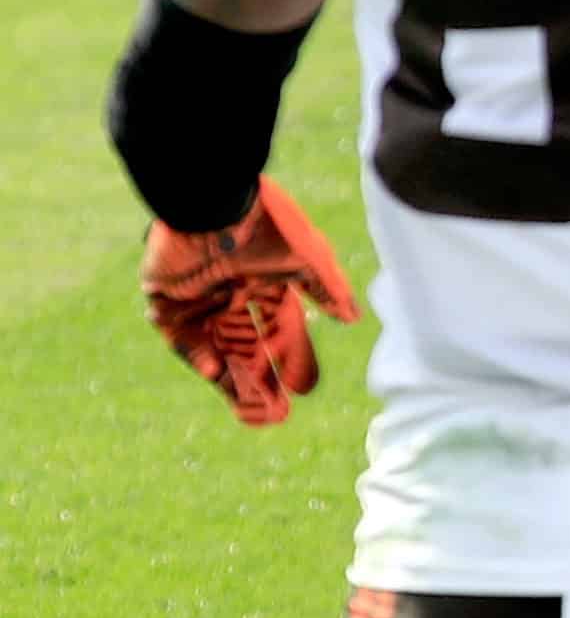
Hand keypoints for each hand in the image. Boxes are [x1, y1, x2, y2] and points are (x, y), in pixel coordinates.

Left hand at [140, 177, 358, 426]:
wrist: (213, 202)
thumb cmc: (267, 226)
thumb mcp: (309, 258)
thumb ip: (328, 288)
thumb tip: (354, 318)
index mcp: (269, 283)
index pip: (282, 331)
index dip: (292, 360)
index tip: (303, 389)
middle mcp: (235, 295)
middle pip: (249, 349)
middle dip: (262, 381)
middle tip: (276, 415)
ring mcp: (201, 302)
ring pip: (218, 352)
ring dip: (233, 382)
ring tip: (251, 413)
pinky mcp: (168, 304)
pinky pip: (184, 341)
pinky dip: (199, 358)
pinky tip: (215, 373)